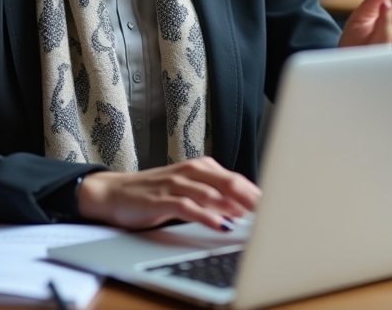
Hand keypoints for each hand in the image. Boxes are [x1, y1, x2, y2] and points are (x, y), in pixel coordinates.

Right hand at [78, 157, 260, 230]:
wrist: (114, 193)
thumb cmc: (154, 194)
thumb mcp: (189, 193)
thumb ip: (215, 199)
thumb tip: (245, 209)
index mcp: (201, 168)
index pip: (236, 179)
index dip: (257, 193)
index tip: (277, 205)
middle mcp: (191, 172)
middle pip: (229, 182)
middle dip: (252, 198)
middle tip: (272, 211)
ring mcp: (175, 184)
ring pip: (211, 192)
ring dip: (234, 206)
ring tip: (254, 218)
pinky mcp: (162, 199)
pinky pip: (188, 206)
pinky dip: (206, 215)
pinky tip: (220, 224)